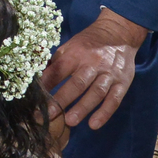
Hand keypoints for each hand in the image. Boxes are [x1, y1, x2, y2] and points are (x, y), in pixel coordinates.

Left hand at [40, 9, 147, 130]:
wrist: (119, 33)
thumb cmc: (88, 44)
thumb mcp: (69, 47)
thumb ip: (55, 63)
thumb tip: (36, 80)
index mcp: (76, 54)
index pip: (59, 70)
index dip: (46, 85)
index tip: (35, 100)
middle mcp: (92, 63)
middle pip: (77, 83)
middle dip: (62, 100)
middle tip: (49, 115)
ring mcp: (109, 74)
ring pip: (96, 92)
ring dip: (83, 108)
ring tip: (69, 122)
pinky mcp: (122, 82)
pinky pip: (114, 99)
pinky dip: (105, 113)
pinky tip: (94, 125)